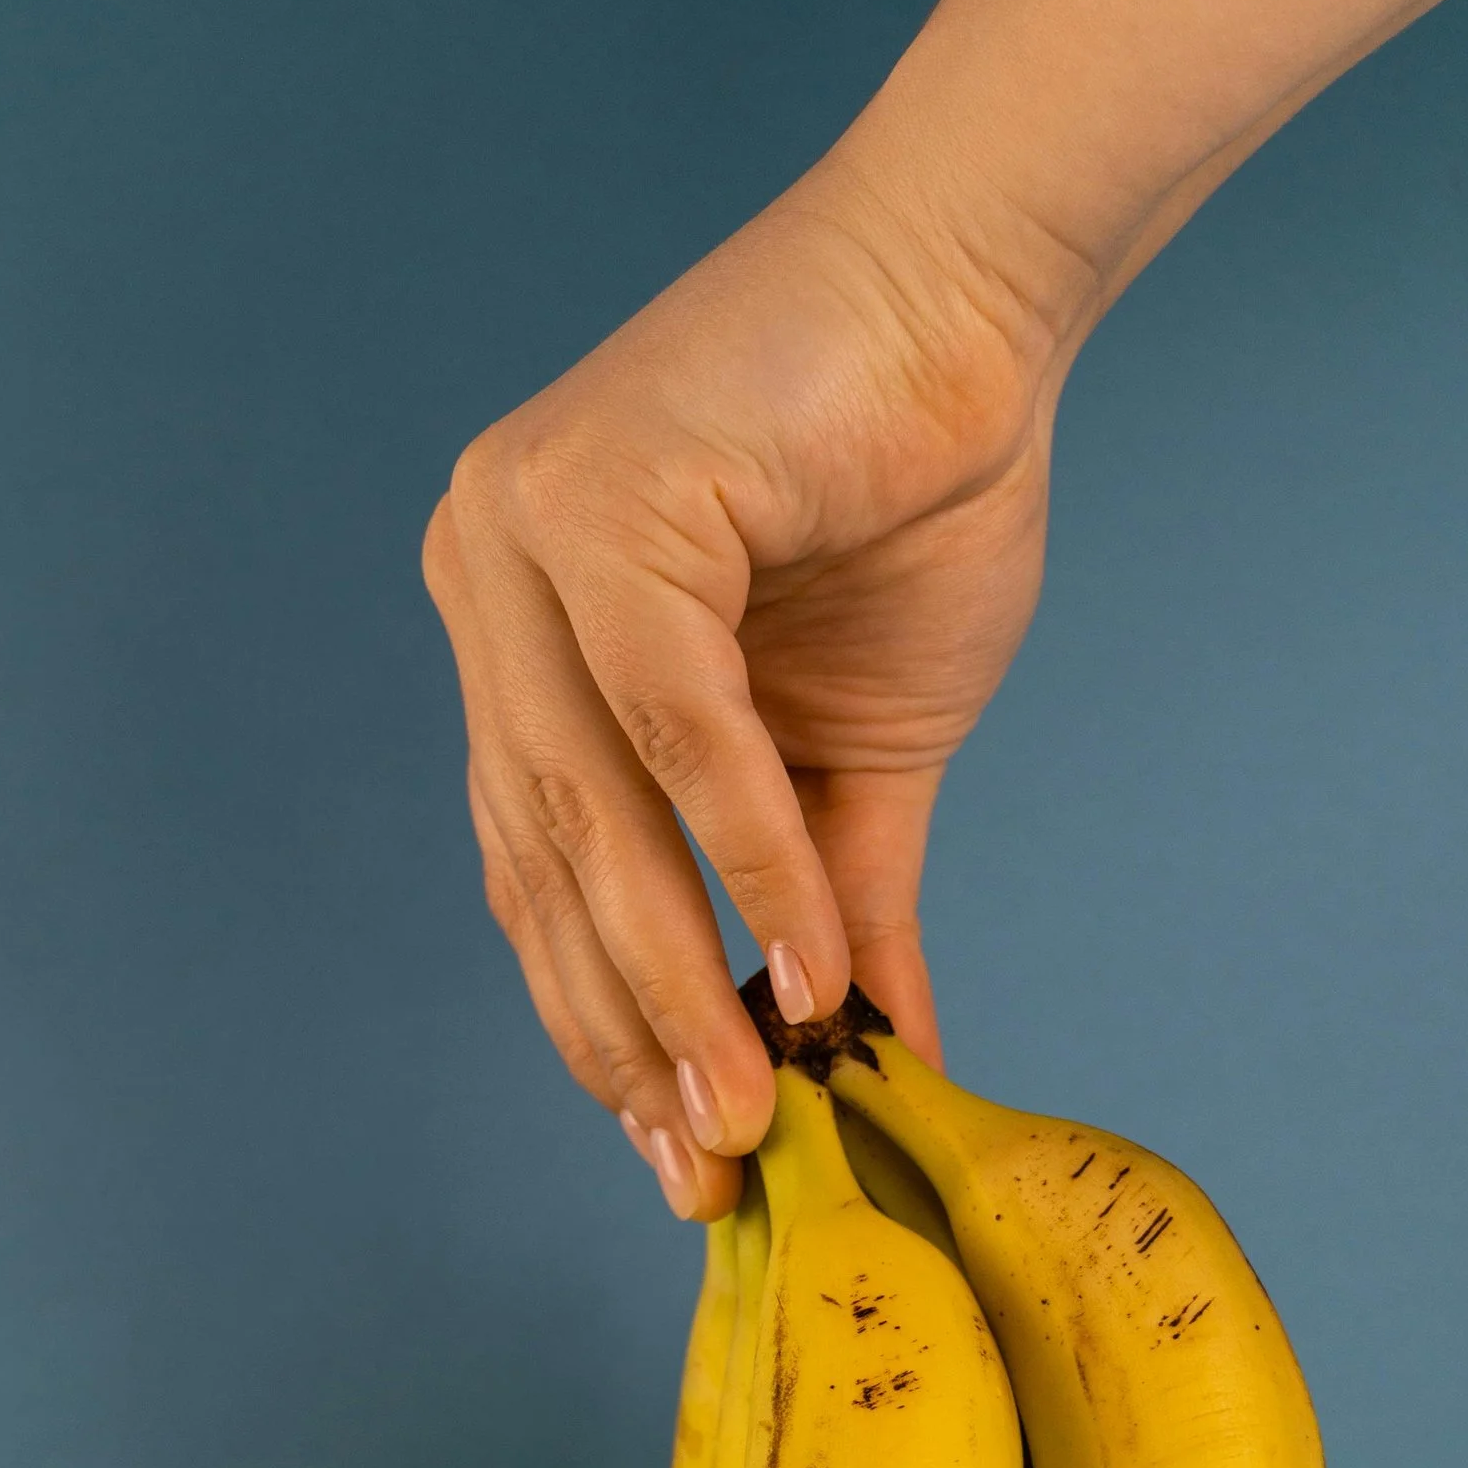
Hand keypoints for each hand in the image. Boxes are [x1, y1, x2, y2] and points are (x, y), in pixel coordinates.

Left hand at [424, 158, 1069, 1215]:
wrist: (977, 299)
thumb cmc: (913, 488)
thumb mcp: (860, 746)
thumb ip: (832, 894)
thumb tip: (864, 1050)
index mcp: (520, 637)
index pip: (539, 873)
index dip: (606, 1026)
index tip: (676, 1156)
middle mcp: (490, 582)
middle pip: (547, 869)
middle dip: (633, 1039)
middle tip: (712, 1169)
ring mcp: (523, 536)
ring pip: (592, 818)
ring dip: (680, 984)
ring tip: (751, 1111)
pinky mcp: (601, 503)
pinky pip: (674, 732)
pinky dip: (748, 861)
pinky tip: (807, 970)